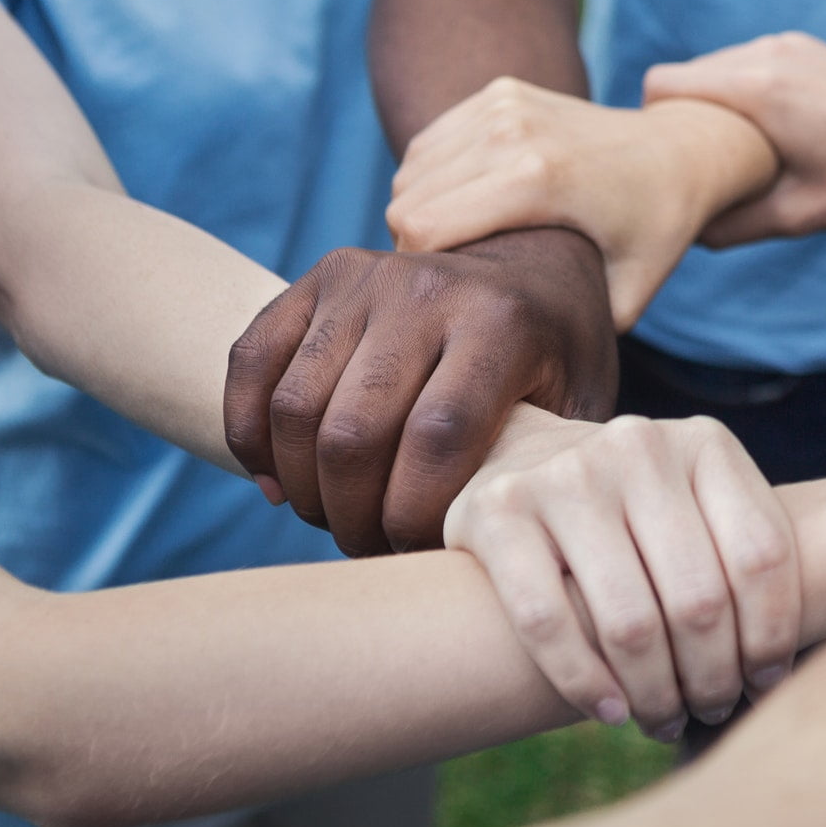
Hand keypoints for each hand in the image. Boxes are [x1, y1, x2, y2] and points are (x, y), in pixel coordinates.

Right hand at [224, 227, 618, 555]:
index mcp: (502, 325)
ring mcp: (366, 278)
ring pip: (295, 407)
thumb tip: (496, 557)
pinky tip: (281, 481)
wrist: (533, 268)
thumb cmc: (555, 363)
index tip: (415, 550)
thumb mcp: (575, 409)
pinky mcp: (319, 277)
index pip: (436, 438)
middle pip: (354, 431)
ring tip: (334, 517)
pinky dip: (250, 435)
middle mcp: (428, 290)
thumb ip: (538, 471)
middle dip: (351, 515)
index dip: (412, 514)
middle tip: (369, 545)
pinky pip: (251, 362)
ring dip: (302, 486)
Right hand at [388, 77, 723, 329]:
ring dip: (425, 210)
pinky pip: (431, 144)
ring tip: (469, 242)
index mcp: (538, 181)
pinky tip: (474, 205)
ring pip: (412, 172)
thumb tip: (521, 386)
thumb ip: (570, 337)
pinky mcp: (500, 91)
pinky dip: (437, 178)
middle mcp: (513, 131)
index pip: (423, 231)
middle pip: (407, 202)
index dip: (425, 275)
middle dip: (419, 248)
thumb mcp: (626, 298)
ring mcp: (504, 104)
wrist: (680, 151)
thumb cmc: (653, 231)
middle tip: (462, 278)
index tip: (456, 300)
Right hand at [447, 409, 798, 739]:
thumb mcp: (701, 507)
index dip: (773, 637)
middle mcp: (638, 447)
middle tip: (713, 711)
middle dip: (713, 678)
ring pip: (629, 620)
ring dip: (656, 694)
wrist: (520, 458)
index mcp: (705, 443)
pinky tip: (612, 711)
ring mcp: (564, 475)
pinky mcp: (497, 512)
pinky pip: (547, 623)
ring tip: (666, 720)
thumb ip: (743, 557)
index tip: (766, 683)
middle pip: (700, 600)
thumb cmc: (637, 512)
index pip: (762, 557)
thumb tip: (795, 671)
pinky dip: (585, 684)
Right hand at [643, 32, 825, 245]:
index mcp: (757, 90)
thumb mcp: (798, 215)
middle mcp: (765, 53)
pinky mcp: (805, 45)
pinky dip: (742, 93)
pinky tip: (768, 135)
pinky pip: (747, 63)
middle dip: (680, 118)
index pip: (659, 87)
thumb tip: (684, 231)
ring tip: (736, 155)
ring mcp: (786, 43)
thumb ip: (731, 225)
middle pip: (683, 76)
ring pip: (715, 69)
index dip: (653, 126)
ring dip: (714, 106)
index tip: (670, 165)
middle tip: (699, 169)